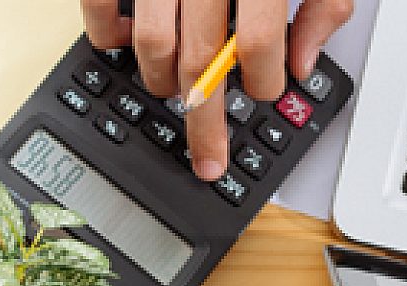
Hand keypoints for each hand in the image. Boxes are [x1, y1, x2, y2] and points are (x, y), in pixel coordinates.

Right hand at [83, 0, 353, 180]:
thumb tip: (305, 60)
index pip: (256, 43)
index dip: (260, 81)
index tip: (264, 91)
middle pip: (200, 58)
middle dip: (204, 116)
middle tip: (208, 149)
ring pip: (150, 43)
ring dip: (162, 80)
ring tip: (174, 89)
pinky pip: (101, 2)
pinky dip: (105, 31)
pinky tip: (121, 41)